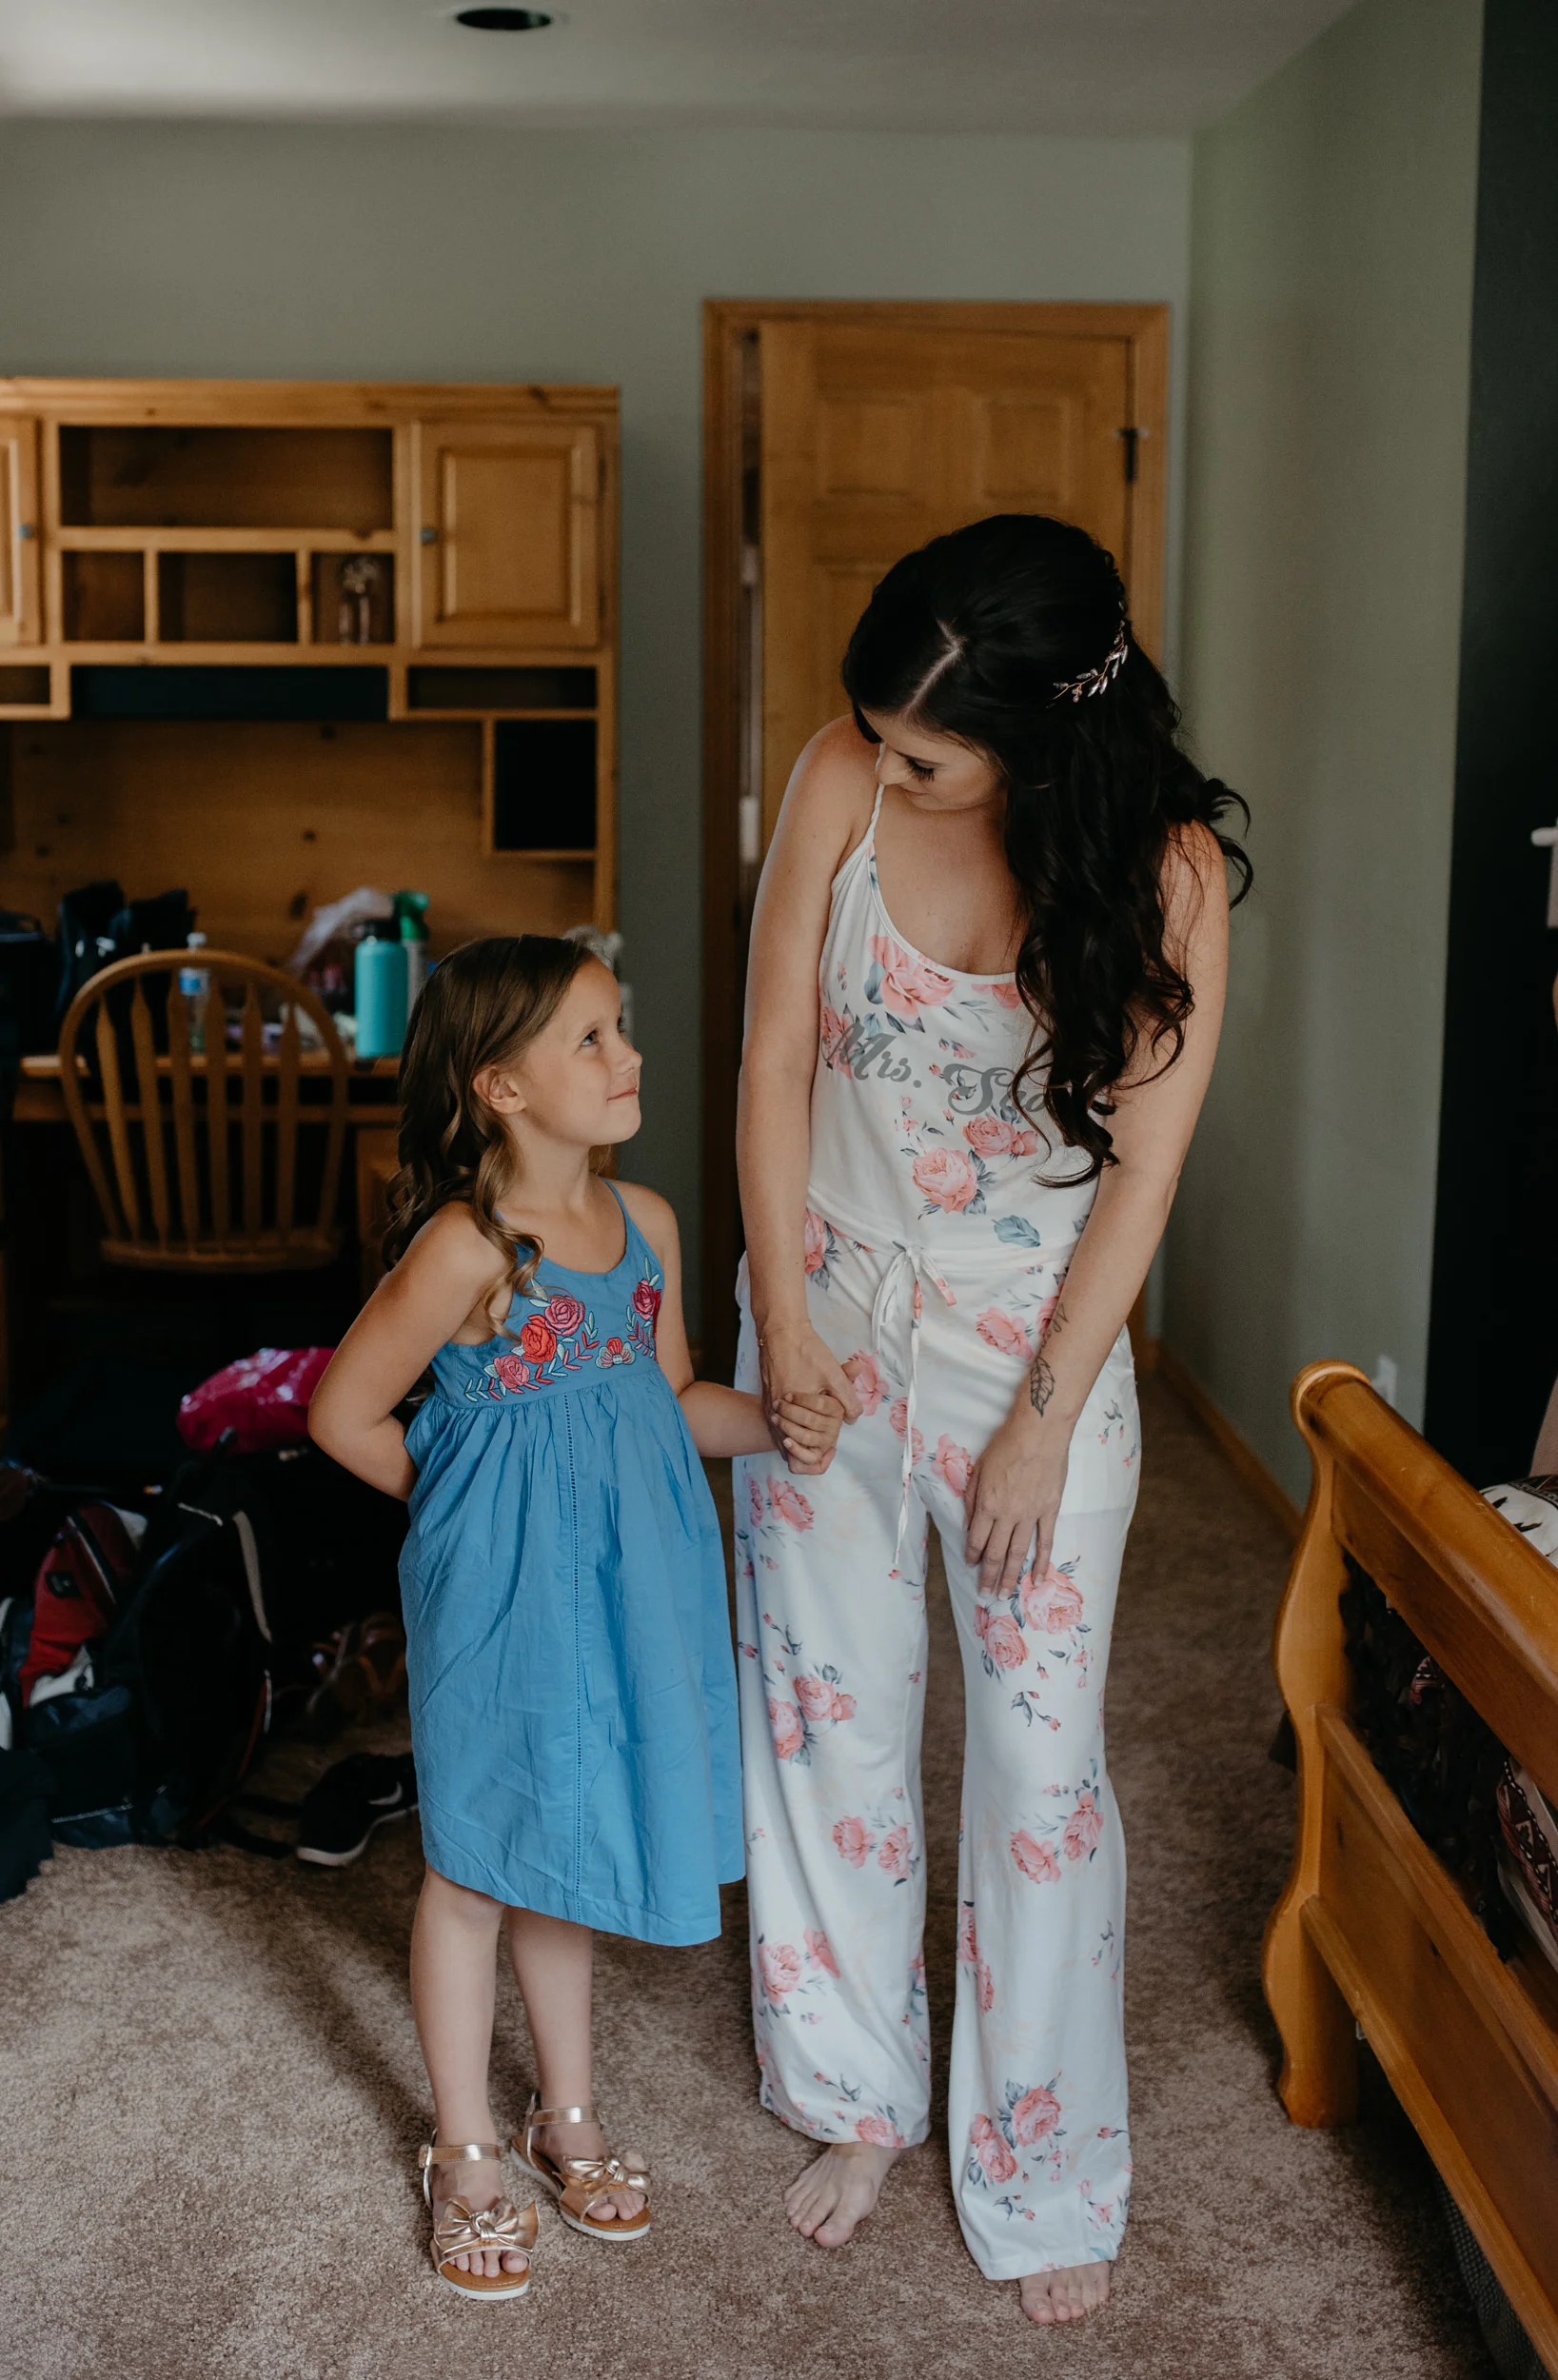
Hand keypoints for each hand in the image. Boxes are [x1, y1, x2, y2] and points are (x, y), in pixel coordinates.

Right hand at [759, 1321, 860, 1472]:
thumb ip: (847, 1399)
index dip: (819, 1457)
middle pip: (791, 1449)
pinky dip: (790, 1428)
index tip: (831, 1451)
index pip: (803, 1451)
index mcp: (793, 1411)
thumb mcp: (833, 1374)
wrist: (780, 1330)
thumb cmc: (806, 1350)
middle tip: (827, 1443)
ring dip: (800, 1438)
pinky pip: (776, 1426)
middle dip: (810, 1448)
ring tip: (817, 1432)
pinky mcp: (765, 1400)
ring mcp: (767, 1408)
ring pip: (782, 1439)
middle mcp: (775, 1414)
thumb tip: (852, 1419)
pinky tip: (803, 1422)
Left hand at [963, 1407, 1070, 1595]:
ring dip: (1011, 1576)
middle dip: (989, 1576)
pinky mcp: (1050, 1511)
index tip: (970, 1566)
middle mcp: (1007, 1515)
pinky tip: (1038, 1578)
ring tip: (1006, 1595)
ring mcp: (1031, 1516)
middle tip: (985, 1595)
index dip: (972, 1555)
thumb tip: (971, 1523)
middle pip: (996, 1553)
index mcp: (987, 1505)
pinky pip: (1046, 1541)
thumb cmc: (1006, 1445)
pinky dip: (1042, 1562)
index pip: (976, 1539)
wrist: (1039, 1433)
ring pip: (1019, 1553)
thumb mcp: (979, 1469)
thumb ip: (973, 1498)